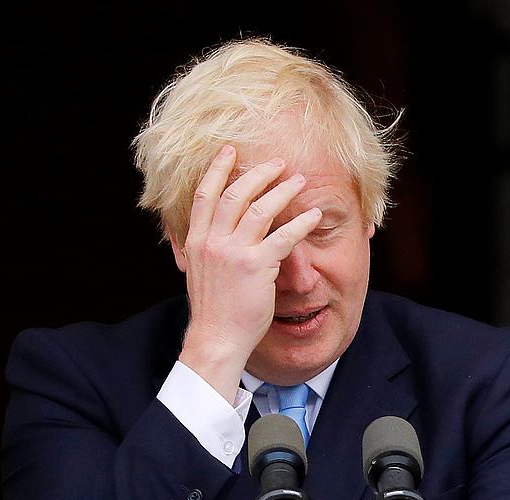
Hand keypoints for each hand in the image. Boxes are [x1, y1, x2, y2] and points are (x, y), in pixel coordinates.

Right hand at [176, 145, 322, 400]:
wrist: (215, 339)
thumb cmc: (214, 311)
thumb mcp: (199, 272)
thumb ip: (208, 248)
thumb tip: (217, 232)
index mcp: (196, 241)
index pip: (204, 195)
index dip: (217, 169)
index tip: (229, 150)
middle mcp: (212, 242)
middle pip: (235, 194)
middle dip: (258, 174)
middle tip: (277, 163)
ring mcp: (233, 253)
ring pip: (260, 209)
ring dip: (282, 190)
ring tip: (299, 181)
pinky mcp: (256, 267)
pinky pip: (283, 236)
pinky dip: (301, 222)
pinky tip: (314, 216)